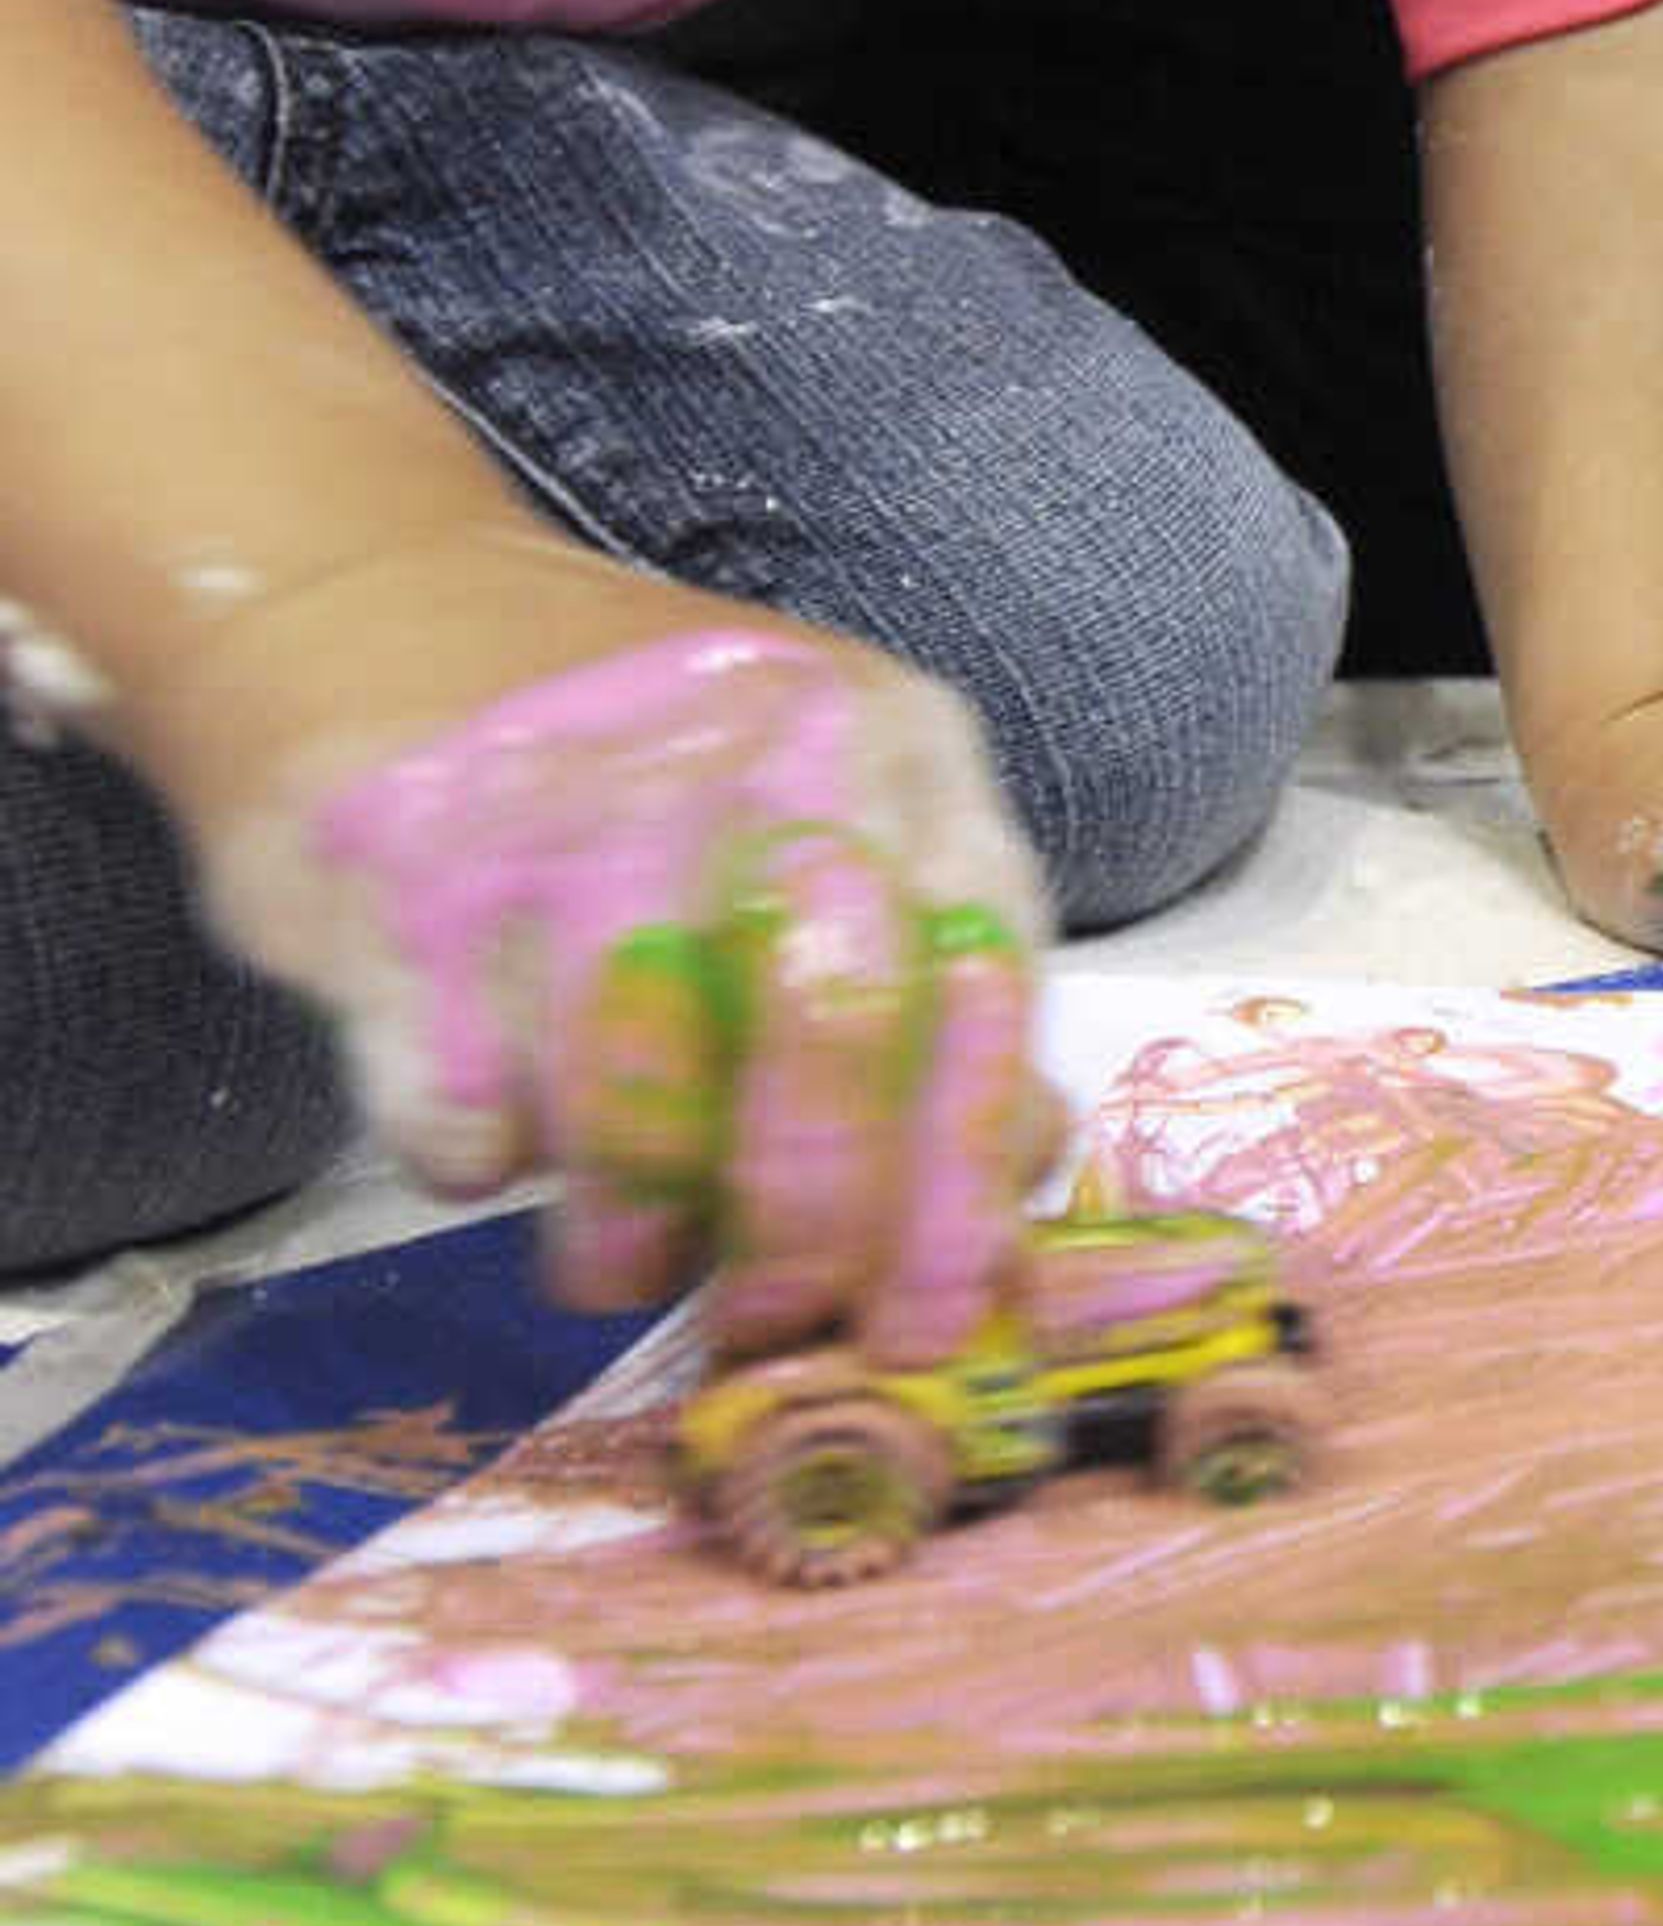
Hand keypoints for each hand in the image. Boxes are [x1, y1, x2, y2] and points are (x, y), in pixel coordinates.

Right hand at [193, 562, 1052, 1361]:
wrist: (378, 599)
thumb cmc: (650, 762)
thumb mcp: (839, 811)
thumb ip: (938, 981)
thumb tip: (1021, 1190)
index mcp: (899, 742)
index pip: (982, 984)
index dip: (960, 1187)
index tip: (925, 1326)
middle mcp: (756, 753)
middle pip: (829, 1035)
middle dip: (805, 1232)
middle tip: (766, 1320)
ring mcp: (574, 806)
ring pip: (639, 1097)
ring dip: (631, 1230)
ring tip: (619, 1257)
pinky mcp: (401, 875)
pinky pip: (462, 1101)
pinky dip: (481, 1162)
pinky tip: (491, 1145)